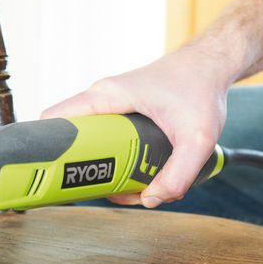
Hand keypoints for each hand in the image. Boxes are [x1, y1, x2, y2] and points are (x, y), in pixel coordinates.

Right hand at [40, 44, 231, 206]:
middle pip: (75, 142)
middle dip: (92, 171)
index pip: (54, 122)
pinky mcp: (124, 113)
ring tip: (138, 184)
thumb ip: (179, 173)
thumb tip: (151, 199)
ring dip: (111, 169)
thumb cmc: (202, 87)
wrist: (212, 64)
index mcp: (106, 97)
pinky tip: (144, 172)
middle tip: (116, 188)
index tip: (59, 178)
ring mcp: (113, 106)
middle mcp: (103, 99)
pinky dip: (122, 161)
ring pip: (95, 145)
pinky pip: (110, 141)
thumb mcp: (197, 138)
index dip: (50, 151)